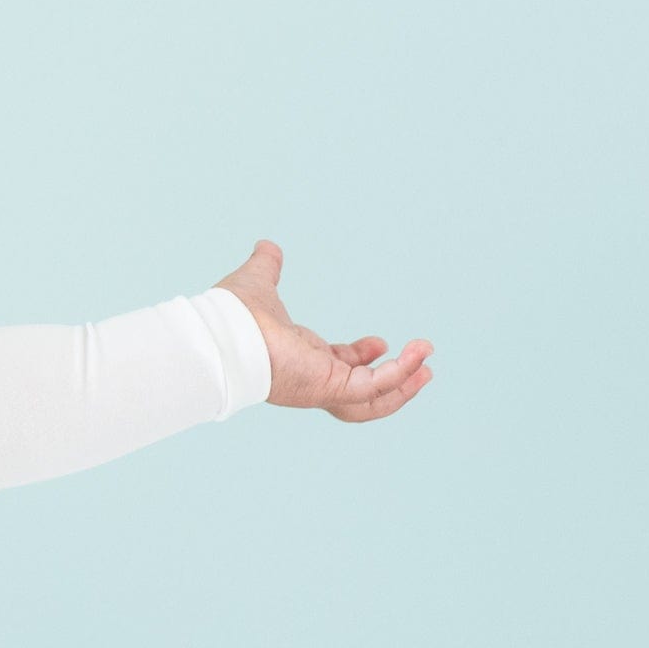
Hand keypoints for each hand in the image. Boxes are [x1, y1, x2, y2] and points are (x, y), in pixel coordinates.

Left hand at [216, 239, 433, 420]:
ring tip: (428, 367)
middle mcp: (311, 377)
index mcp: (299, 358)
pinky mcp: (329, 387)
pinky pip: (373, 388)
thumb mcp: (259, 281)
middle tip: (422, 368)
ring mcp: (320, 386)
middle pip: (360, 394)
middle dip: (393, 382)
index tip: (380, 342)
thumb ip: (267, 266)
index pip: (339, 367)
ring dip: (403, 385)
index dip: (362, 358)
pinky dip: (398, 374)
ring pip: (371, 400)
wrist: (220, 331)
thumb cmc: (232, 314)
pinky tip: (418, 356)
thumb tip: (267, 246)